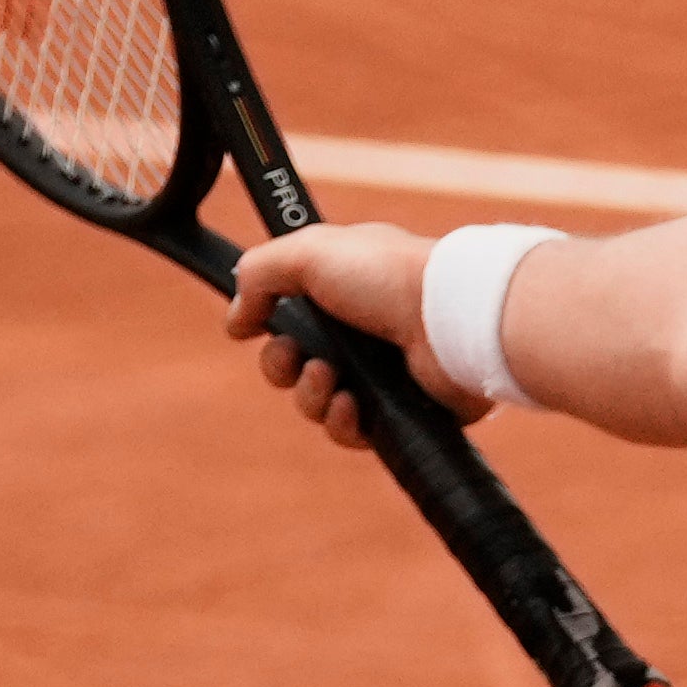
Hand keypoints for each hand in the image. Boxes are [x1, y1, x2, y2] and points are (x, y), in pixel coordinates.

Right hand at [225, 223, 470, 443]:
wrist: (450, 320)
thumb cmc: (388, 276)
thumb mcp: (309, 252)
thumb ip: (259, 274)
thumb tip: (237, 318)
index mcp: (340, 290)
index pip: (286, 317)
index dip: (265, 326)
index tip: (252, 328)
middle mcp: (359, 333)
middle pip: (292, 367)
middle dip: (281, 368)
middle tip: (299, 358)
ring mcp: (380, 374)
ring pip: (316, 404)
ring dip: (311, 397)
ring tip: (333, 380)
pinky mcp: (401, 413)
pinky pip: (351, 433)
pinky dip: (343, 424)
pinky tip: (353, 407)